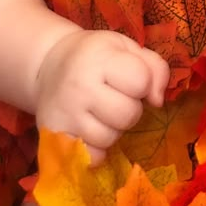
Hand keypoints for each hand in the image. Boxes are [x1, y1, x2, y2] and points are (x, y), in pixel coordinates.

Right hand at [34, 29, 169, 164]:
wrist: (48, 66)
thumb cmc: (95, 57)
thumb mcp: (126, 48)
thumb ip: (154, 68)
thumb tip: (158, 101)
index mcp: (99, 58)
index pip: (141, 80)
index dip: (142, 82)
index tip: (128, 78)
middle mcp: (79, 87)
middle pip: (128, 114)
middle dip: (130, 108)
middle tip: (115, 97)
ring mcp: (65, 114)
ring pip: (109, 138)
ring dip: (112, 129)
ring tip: (100, 112)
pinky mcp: (54, 137)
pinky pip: (90, 157)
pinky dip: (95, 149)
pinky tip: (88, 130)